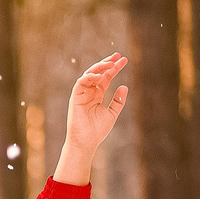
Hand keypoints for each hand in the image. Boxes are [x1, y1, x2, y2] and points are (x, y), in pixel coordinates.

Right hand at [54, 54, 128, 185]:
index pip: (106, 78)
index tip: (124, 60)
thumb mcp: (112, 113)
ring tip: (111, 64)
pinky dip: (89, 77)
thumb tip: (124, 86)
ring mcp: (81, 95)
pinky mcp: (75, 98)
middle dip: (107, 63)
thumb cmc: (97, 131)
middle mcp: (89, 93)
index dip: (114, 68)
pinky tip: (100, 75)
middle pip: (98, 73)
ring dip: (99, 68)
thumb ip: (118, 100)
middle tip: (118, 56)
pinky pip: (81, 83)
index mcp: (97, 96)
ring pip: (89, 75)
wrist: (86, 142)